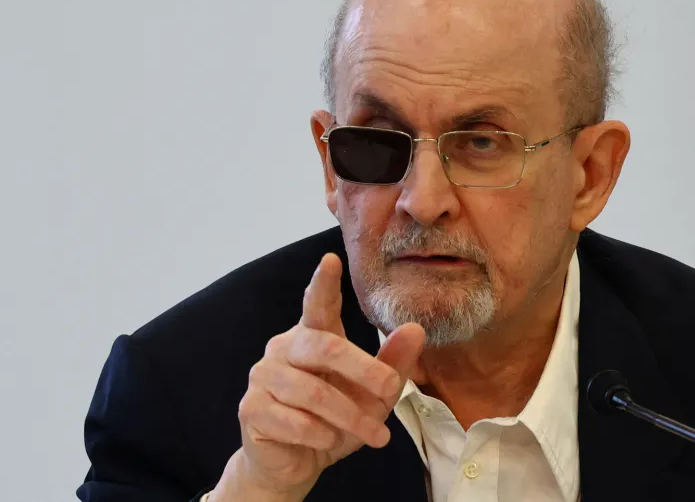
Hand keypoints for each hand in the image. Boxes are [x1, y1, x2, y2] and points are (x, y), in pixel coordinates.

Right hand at [213, 253, 425, 501]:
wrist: (296, 463)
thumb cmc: (335, 420)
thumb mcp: (373, 395)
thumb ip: (392, 363)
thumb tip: (416, 329)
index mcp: (314, 337)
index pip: (318, 304)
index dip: (324, 283)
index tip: (331, 260)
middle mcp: (284, 349)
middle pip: (325, 347)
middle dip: (364, 370)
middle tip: (390, 389)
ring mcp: (263, 377)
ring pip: (312, 392)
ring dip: (350, 416)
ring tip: (374, 434)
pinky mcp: (251, 408)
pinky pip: (292, 420)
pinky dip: (320, 433)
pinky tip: (329, 440)